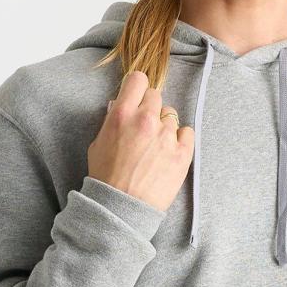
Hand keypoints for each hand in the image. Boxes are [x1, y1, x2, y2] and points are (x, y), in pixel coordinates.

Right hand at [88, 69, 194, 211]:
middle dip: (149, 107)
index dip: (137, 87)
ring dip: (164, 125)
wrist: (122, 206)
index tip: (137, 95)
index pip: (137, 80)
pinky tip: (169, 150)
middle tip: (144, 126)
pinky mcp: (182, 152)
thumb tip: (122, 105)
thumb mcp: (98, 142)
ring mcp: (167, 136)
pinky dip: (180, 138)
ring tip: (155, 145)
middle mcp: (146, 120)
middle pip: (156, 96)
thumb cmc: (106, 176)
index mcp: (122, 114)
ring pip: (171, 115)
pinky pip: (187, 132)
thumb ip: (113, 120)